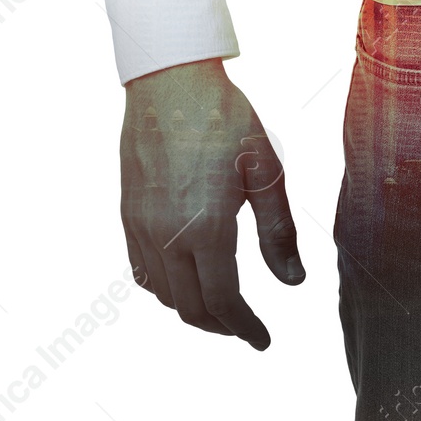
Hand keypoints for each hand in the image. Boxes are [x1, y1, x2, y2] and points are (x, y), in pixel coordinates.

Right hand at [119, 59, 303, 348]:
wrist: (169, 80)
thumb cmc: (224, 119)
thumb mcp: (266, 171)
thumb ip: (278, 232)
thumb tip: (293, 282)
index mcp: (206, 228)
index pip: (224, 302)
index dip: (245, 329)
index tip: (263, 341)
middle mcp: (166, 235)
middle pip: (191, 308)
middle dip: (221, 326)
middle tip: (245, 328)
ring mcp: (140, 226)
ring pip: (163, 295)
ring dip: (192, 310)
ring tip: (220, 307)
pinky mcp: (127, 214)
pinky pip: (141, 271)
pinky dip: (164, 288)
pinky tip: (185, 279)